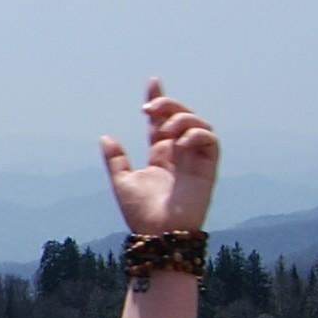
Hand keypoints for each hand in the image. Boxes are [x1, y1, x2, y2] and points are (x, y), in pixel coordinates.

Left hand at [100, 80, 219, 235]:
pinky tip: (180, 143)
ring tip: (166, 130)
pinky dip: (197, 135)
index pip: (161, 121)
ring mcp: (194, 160)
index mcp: (159, 155)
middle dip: (168, 105)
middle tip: (149, 109)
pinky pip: (211, 141)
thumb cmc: (140, 214)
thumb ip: (115, 159)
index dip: (159, 100)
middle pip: (181, 117)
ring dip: (182, 119)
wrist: (157, 234)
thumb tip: (106, 136)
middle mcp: (179, 154)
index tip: (153, 82)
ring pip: (199, 124)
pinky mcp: (208, 169)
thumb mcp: (122, 182)